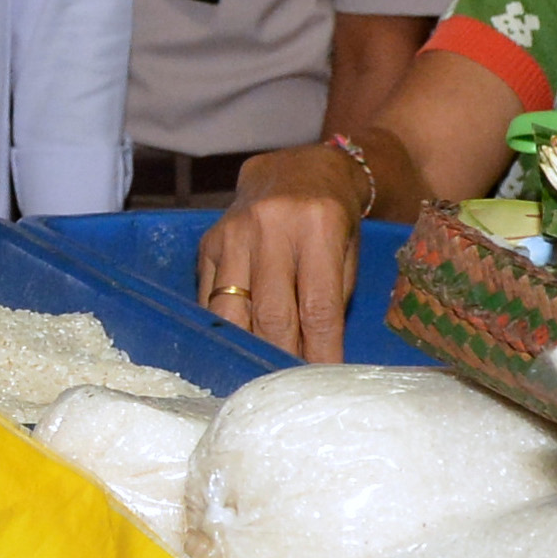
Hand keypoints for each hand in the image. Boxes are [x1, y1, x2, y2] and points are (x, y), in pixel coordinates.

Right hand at [198, 143, 370, 362]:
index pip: (317, 307)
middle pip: (272, 313)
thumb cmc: (332, 217)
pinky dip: (225, 328)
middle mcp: (270, 227)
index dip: (321, 352)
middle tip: (292, 388)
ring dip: (247, 348)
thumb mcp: (348, 251)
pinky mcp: (208, 242)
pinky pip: (210, 297)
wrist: (297, 169)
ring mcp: (233, 233)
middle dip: (283, 358)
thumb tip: (317, 358)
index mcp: (317, 226)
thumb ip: (331, 299)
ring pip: (232, 310)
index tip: (324, 381)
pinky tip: (237, 346)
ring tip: (260, 375)